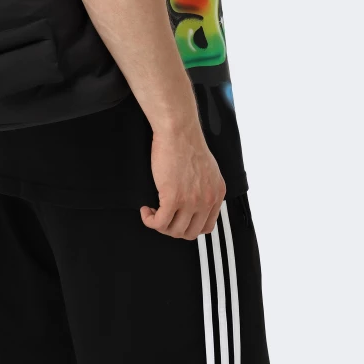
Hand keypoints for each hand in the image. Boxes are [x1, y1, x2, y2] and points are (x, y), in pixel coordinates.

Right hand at [140, 122, 225, 239]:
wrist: (178, 131)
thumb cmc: (187, 143)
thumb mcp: (207, 170)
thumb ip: (204, 187)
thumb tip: (193, 199)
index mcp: (217, 194)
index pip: (207, 227)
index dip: (189, 226)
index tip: (177, 218)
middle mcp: (207, 201)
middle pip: (190, 233)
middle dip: (173, 229)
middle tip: (162, 217)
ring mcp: (191, 201)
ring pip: (174, 231)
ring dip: (160, 225)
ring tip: (152, 212)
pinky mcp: (173, 198)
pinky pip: (159, 222)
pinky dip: (149, 220)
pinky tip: (145, 210)